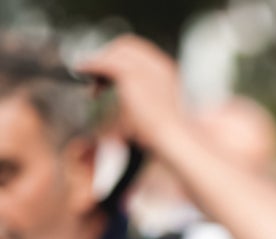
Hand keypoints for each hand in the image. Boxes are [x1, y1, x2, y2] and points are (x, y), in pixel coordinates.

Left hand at [75, 35, 192, 156]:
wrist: (176, 136)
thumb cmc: (169, 135)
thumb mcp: (156, 115)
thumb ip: (140, 106)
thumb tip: (120, 121)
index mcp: (167, 74)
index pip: (141, 53)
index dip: (122, 59)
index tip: (109, 74)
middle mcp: (158, 66)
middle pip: (128, 46)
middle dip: (109, 55)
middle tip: (95, 73)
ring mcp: (147, 69)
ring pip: (115, 52)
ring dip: (99, 60)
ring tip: (85, 71)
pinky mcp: (133, 75)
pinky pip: (106, 62)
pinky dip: (92, 64)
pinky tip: (80, 69)